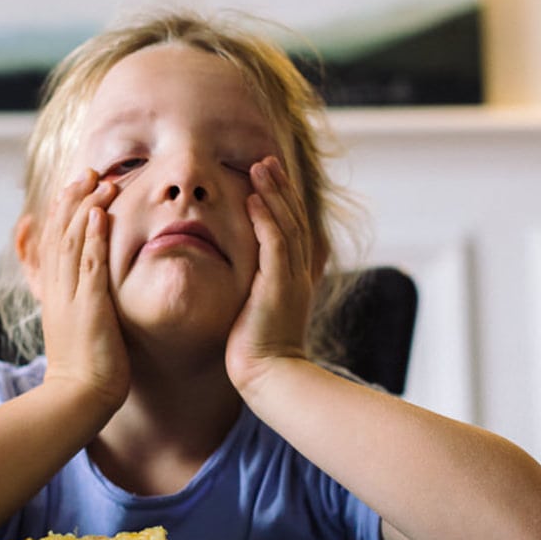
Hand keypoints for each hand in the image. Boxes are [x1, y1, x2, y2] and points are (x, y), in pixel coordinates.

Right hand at [35, 170, 129, 411]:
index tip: (76, 187)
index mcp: (56, 295)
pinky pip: (88, 267)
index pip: (55, 244)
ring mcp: (71, 299)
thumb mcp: (78, 330)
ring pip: (72, 243)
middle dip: (72, 200)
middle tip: (87, 172)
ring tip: (98, 181)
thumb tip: (87, 293)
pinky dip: (92, 239)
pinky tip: (100, 215)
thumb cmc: (85, 371)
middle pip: (60, 235)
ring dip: (84, 208)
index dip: (63, 212)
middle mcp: (59, 291)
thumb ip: (80, 305)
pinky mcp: (88, 309)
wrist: (79, 399)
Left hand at [225, 156, 317, 396]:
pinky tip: (254, 199)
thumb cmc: (259, 357)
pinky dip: (266, 219)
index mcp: (294, 281)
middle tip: (267, 161)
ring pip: (286, 225)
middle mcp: (297, 276)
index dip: (281, 204)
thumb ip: (255, 296)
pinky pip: (274, 244)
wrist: (271, 378)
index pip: (290, 233)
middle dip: (280, 189)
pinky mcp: (279, 287)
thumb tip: (243, 288)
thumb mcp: (258, 319)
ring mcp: (291, 279)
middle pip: (293, 220)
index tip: (267, 181)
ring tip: (260, 167)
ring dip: (273, 194)